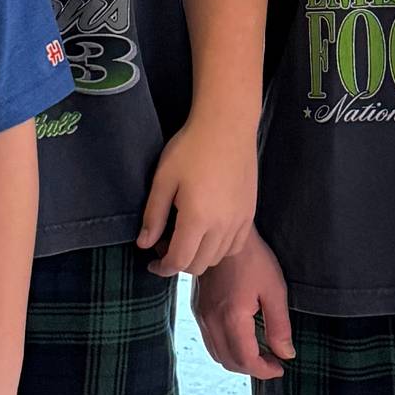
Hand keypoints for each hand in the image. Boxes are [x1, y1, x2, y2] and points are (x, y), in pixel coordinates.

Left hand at [137, 112, 256, 276]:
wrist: (227, 126)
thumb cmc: (190, 148)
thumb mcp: (163, 180)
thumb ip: (153, 216)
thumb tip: (144, 244)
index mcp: (197, 219)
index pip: (180, 261)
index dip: (163, 268)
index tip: (151, 264)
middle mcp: (222, 226)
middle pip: (200, 265)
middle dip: (179, 263)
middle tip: (165, 244)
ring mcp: (240, 221)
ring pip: (218, 258)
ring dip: (200, 256)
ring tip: (186, 236)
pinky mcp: (249, 213)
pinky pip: (235, 245)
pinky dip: (219, 248)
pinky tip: (208, 231)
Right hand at [192, 228, 294, 380]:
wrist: (222, 235)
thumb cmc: (253, 259)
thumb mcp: (274, 290)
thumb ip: (279, 326)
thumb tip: (285, 354)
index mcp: (232, 317)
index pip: (246, 360)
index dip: (264, 371)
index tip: (280, 367)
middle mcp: (211, 320)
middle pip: (229, 362)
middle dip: (252, 369)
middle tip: (272, 362)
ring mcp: (200, 315)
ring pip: (217, 354)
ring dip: (238, 360)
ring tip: (259, 353)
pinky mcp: (197, 308)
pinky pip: (209, 340)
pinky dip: (226, 348)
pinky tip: (242, 338)